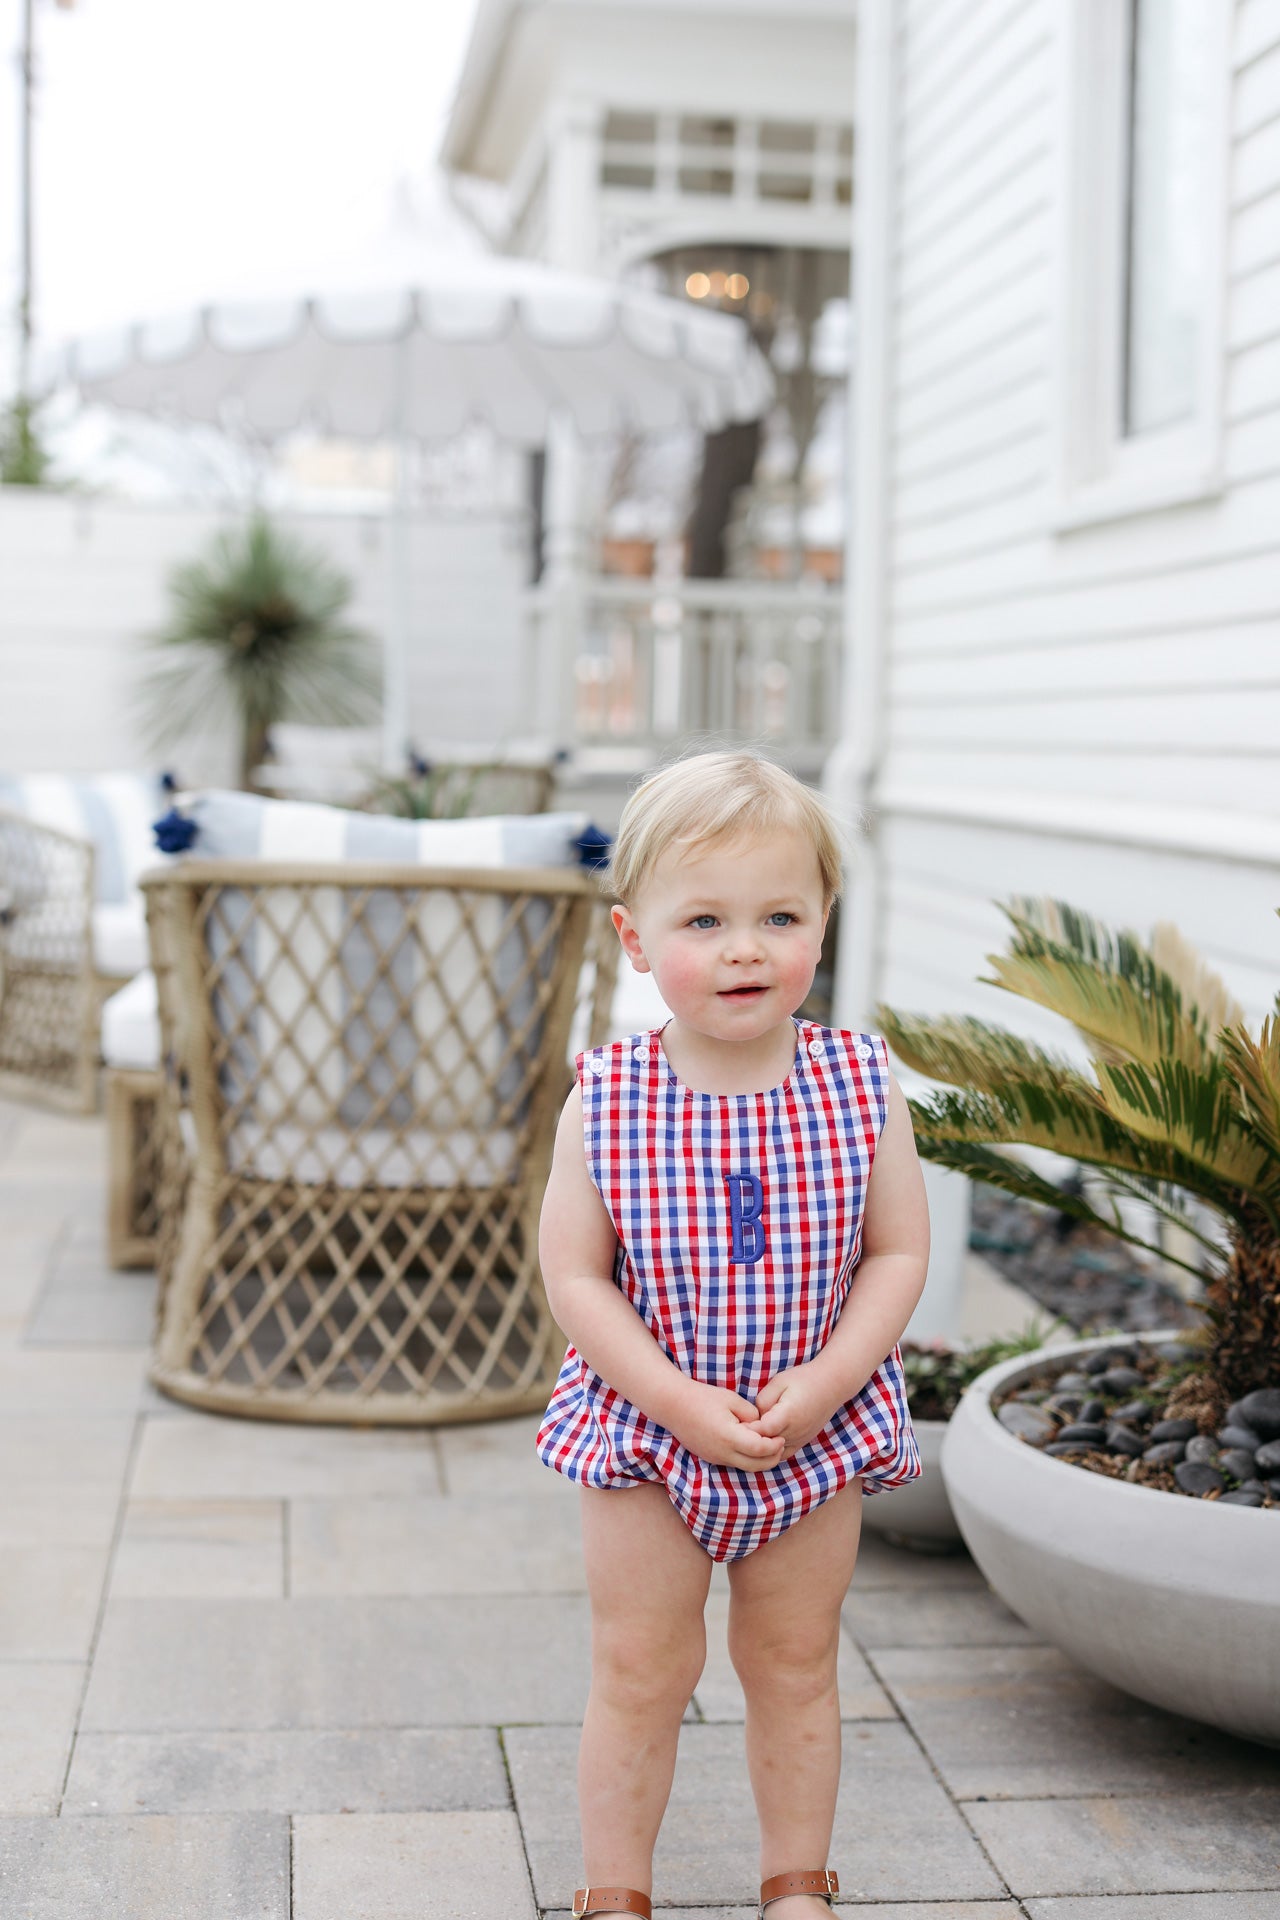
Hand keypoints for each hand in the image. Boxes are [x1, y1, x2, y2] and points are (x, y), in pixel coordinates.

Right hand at [667, 1379, 788, 1472]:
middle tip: (781, 1445)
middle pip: (756, 1466)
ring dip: (760, 1461)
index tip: (782, 1437)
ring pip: (745, 1468)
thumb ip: (751, 1415)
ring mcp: (715, 1458)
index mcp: (729, 1437)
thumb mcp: (732, 1399)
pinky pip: (734, 1463)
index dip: (775, 1446)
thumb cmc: (703, 1398)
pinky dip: (747, 1459)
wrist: (674, 1405)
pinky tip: (750, 1446)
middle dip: (772, 1458)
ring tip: (768, 1446)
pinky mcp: (710, 1458)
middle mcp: (722, 1453)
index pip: (760, 1450)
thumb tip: (762, 1427)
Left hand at [747, 1363, 839, 1458]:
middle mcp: (796, 1431)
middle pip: (767, 1443)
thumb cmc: (803, 1379)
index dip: (748, 1428)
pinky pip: (783, 1454)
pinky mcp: (803, 1442)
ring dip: (762, 1445)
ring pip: (774, 1452)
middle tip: (738, 1431)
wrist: (831, 1385)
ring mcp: (801, 1439)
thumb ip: (763, 1400)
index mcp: (788, 1415)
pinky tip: (765, 1440)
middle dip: (751, 1438)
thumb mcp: (779, 1381)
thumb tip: (755, 1417)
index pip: (762, 1430)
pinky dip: (772, 1450)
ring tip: (749, 1435)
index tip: (737, 1423)